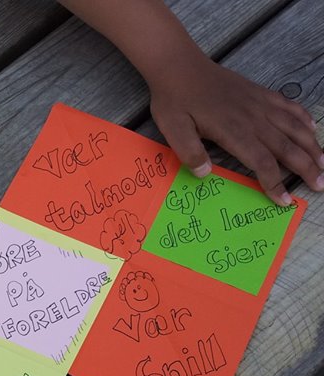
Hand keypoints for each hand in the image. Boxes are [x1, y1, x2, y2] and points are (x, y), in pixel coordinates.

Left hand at [147, 55, 323, 204]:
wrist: (180, 66)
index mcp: (234, 132)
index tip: (284, 201)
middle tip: (321, 185)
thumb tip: (205, 174)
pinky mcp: (260, 93)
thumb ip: (189, 153)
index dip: (275, 183)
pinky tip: (312, 128)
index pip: (262, 162)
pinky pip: (289, 106)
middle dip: (306, 168)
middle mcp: (253, 118)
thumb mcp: (173, 130)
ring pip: (294, 127)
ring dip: (312, 146)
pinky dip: (304, 118)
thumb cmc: (175, 101)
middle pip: (287, 147)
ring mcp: (259, 104)